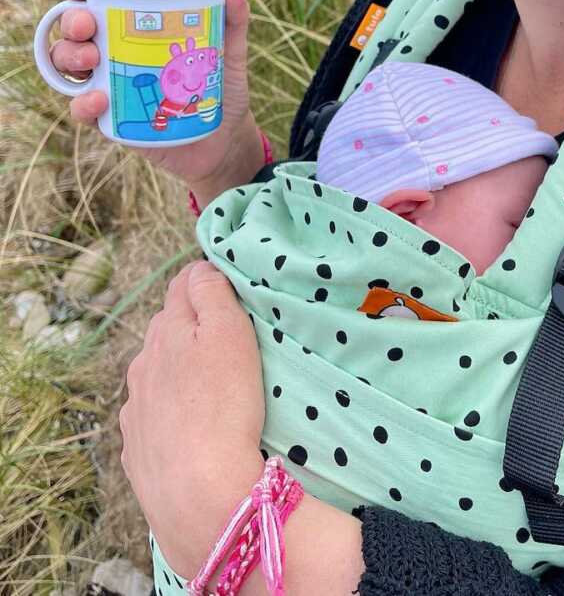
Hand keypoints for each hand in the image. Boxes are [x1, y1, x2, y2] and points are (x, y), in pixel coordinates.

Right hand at [49, 0, 258, 187]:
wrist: (228, 140)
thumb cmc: (223, 88)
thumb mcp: (230, 50)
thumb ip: (233, 16)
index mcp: (138, 29)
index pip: (100, 2)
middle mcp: (116, 53)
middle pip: (76, 31)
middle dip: (72, 22)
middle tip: (87, 26)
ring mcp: (111, 86)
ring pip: (71, 67)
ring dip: (69, 57)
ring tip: (92, 60)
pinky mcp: (113, 121)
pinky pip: (84, 111)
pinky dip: (83, 103)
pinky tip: (99, 99)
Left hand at [119, 259, 266, 578]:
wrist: (198, 494)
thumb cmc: (223, 407)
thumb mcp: (229, 335)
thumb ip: (212, 294)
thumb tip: (198, 267)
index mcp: (167, 332)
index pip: (182, 287)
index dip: (204, 279)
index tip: (227, 283)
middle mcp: (143, 365)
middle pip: (166, 329)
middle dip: (190, 323)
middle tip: (226, 333)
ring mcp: (135, 410)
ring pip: (155, 374)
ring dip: (177, 369)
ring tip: (209, 383)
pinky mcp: (137, 450)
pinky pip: (152, 417)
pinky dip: (169, 412)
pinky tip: (189, 425)